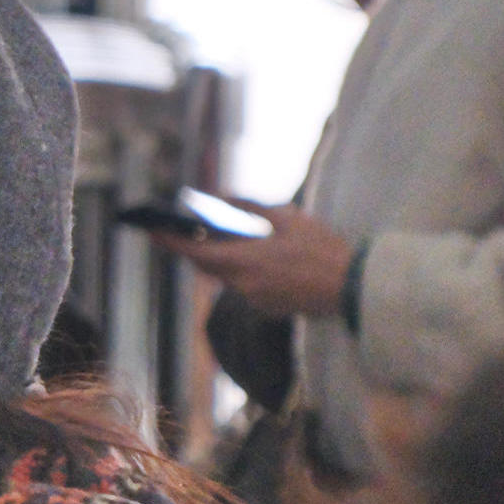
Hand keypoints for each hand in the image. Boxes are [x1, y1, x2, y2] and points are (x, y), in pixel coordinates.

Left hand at [155, 198, 359, 319]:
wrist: (353, 287)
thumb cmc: (323, 249)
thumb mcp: (288, 217)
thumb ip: (251, 207)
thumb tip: (223, 195)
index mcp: (247, 262)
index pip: (196, 253)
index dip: (170, 242)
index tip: (150, 230)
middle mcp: (244, 286)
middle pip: (206, 267)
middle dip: (193, 248)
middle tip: (179, 230)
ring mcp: (255, 300)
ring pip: (225, 276)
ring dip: (220, 258)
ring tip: (216, 237)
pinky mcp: (266, 308)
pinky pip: (244, 286)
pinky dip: (241, 269)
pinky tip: (252, 256)